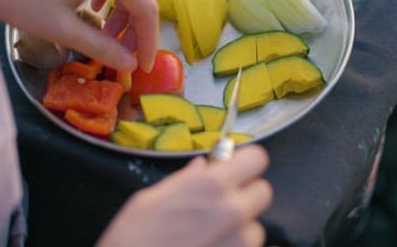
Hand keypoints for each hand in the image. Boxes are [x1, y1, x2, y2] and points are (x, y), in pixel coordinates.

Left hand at [0, 0, 157, 71]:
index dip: (149, 40)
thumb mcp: (61, 28)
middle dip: (140, 25)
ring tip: (107, 34)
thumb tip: (129, 65)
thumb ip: (101, 47)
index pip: (147, 8)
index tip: (143, 66)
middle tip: (126, 52)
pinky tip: (92, 7)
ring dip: (125, 9)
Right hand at [95, 145, 272, 246]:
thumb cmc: (132, 239)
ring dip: (240, 231)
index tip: (235, 169)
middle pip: (263, 192)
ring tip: (210, 238)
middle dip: (245, 195)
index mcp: (210, 185)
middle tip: (221, 206)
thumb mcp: (150, 199)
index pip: (257, 158)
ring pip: (257, 228)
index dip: (246, 163)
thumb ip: (185, 180)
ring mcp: (241, 243)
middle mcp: (233, 211)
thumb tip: (201, 167)